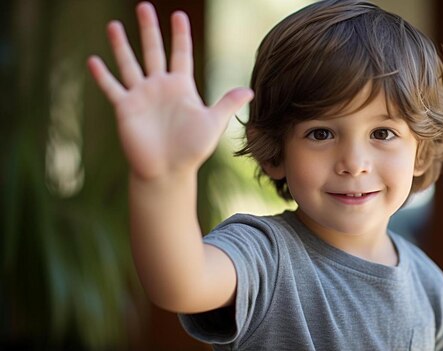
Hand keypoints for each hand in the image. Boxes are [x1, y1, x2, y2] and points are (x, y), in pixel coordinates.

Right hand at [87, 2, 252, 180]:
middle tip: (144, 5)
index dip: (180, 34)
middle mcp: (160, 87)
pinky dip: (102, 75)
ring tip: (114, 24)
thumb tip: (250, 90)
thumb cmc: (192, 150)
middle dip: (149, 28)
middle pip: (153, 50)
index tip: (178, 14)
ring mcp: (141, 96)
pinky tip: (93, 59)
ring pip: (129, 63)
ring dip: (121, 45)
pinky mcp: (125, 108)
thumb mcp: (212, 123)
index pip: (180, 53)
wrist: (168, 171)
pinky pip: (112, 88)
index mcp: (181, 87)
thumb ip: (227, 104)